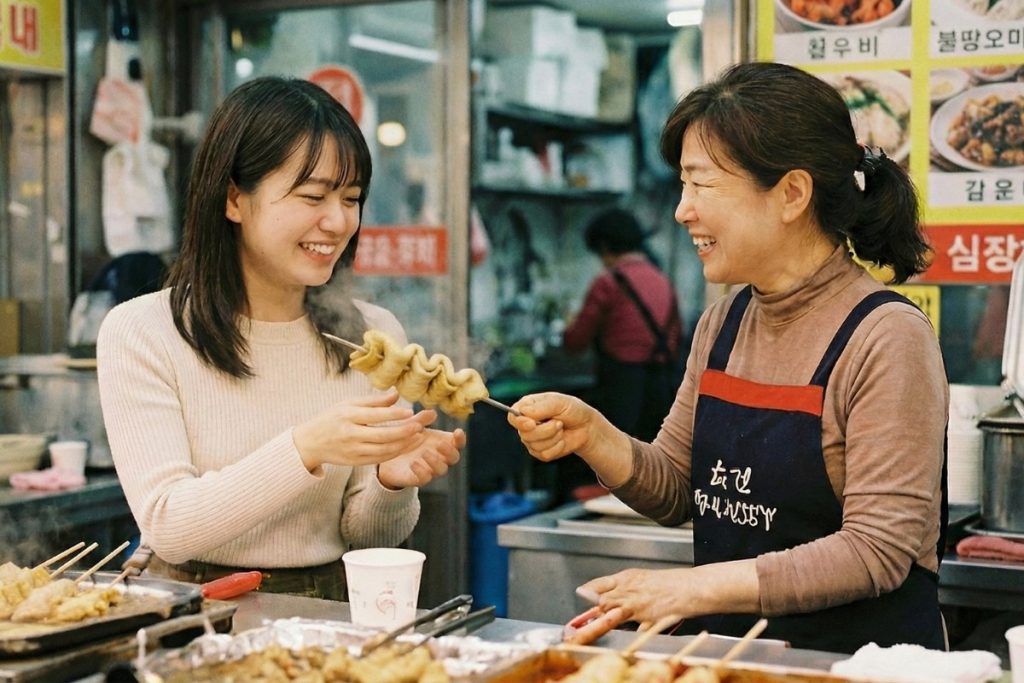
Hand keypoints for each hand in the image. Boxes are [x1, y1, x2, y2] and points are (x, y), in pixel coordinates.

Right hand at [293, 390, 435, 470]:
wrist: (311, 442)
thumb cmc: (332, 418)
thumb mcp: (348, 403)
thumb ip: (373, 401)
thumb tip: (396, 393)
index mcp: (347, 416)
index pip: (374, 416)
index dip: (393, 414)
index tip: (410, 411)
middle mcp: (350, 435)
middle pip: (382, 435)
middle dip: (404, 431)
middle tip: (420, 425)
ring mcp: (353, 451)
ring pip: (383, 450)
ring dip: (404, 444)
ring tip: (418, 435)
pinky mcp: (355, 462)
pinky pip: (379, 459)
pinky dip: (395, 453)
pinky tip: (407, 445)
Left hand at [377, 427, 465, 488]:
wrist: (387, 454)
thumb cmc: (406, 438)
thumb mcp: (411, 426)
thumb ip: (421, 420)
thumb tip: (432, 413)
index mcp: (443, 443)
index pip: (458, 443)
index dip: (460, 438)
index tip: (457, 431)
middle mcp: (440, 457)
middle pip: (454, 458)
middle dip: (450, 451)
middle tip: (440, 444)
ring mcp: (430, 469)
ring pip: (441, 470)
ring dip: (436, 462)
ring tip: (425, 453)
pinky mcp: (418, 479)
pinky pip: (425, 479)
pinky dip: (422, 471)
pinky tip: (414, 463)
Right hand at [506, 392, 598, 461]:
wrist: (586, 427)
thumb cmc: (573, 410)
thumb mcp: (559, 402)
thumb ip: (541, 407)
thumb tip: (523, 412)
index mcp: (527, 407)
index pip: (512, 416)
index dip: (520, 422)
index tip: (532, 423)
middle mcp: (527, 424)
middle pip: (524, 434)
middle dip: (545, 430)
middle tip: (559, 423)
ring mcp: (532, 439)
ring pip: (534, 445)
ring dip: (553, 438)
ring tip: (561, 429)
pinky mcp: (540, 452)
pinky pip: (543, 454)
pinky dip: (556, 448)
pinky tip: (562, 440)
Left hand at [573, 559, 759, 637]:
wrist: (694, 587)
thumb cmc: (672, 584)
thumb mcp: (644, 580)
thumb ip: (624, 589)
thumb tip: (606, 597)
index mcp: (628, 578)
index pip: (600, 585)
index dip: (587, 595)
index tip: (578, 605)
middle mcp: (629, 590)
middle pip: (600, 604)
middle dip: (585, 618)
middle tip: (569, 632)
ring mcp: (638, 605)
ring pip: (610, 616)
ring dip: (593, 627)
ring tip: (578, 638)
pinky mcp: (649, 618)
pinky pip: (634, 630)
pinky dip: (625, 635)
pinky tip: (615, 643)